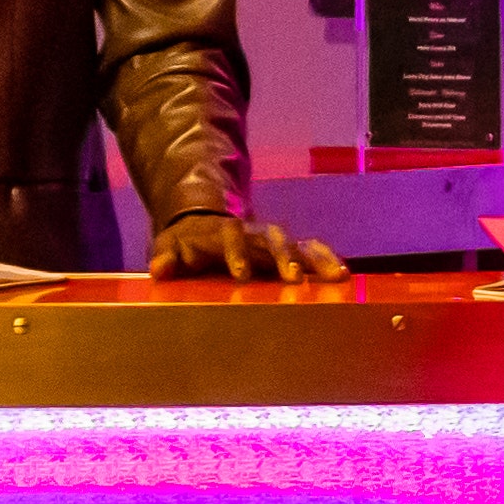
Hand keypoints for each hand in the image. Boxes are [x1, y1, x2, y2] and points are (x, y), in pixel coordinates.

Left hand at [148, 207, 348, 283]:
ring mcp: (273, 241)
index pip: (231, 236)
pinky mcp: (288, 250)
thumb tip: (161, 269)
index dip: (236, 253)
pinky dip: (326, 259)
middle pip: (273, 238)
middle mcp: (253, 233)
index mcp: (223, 232)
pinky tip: (343, 275)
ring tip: (334, 277)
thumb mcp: (170, 247)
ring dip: (315, 259)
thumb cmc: (188, 244)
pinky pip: (312, 250)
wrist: (206, 226)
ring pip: (298, 243)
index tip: (241, 274)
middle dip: (284, 256)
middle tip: (292, 277)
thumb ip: (166, 257)